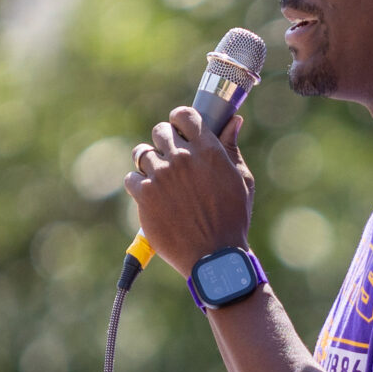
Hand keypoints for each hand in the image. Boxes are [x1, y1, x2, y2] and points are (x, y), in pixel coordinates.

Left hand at [124, 106, 255, 276]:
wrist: (214, 256)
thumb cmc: (232, 218)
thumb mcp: (241, 180)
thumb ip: (232, 148)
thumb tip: (233, 121)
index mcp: (208, 150)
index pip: (184, 115)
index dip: (179, 121)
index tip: (180, 130)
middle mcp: (182, 158)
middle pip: (160, 131)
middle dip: (164, 143)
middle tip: (171, 160)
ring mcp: (161, 175)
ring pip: (142, 153)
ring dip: (149, 163)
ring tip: (160, 180)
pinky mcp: (145, 195)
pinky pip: (131, 178)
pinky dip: (138, 185)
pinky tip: (151, 196)